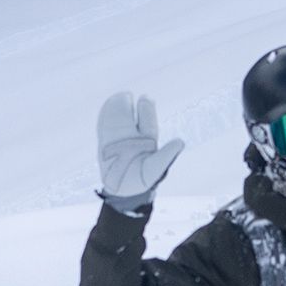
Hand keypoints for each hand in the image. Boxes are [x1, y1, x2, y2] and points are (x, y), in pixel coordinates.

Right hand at [97, 91, 184, 212]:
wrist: (124, 190)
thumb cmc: (143, 180)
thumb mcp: (155, 168)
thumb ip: (166, 155)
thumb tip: (180, 142)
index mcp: (147, 139)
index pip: (146, 121)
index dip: (146, 109)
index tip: (146, 98)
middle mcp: (133, 136)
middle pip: (131, 117)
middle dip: (130, 106)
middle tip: (129, 95)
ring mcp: (118, 138)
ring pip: (117, 119)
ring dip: (117, 108)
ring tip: (120, 97)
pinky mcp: (105, 143)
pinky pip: (104, 127)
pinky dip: (106, 117)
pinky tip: (108, 107)